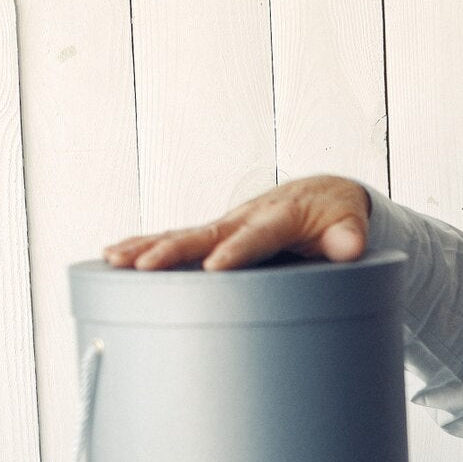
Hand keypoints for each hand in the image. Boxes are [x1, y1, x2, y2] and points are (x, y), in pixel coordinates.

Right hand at [102, 175, 370, 270]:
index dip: (235, 251)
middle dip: (172, 250)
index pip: (255, 236)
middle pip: (205, 233)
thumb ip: (348, 234)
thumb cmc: (336, 213)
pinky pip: (178, 238)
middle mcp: (245, 217)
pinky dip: (146, 245)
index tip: (213, 267)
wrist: (321, 194)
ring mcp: (226, 225)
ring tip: (112, 259)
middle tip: (142, 267)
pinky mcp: (215, 234)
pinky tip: (114, 258)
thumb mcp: (350, 221)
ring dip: (147, 245)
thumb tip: (350, 247)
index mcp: (279, 216)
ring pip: (182, 234)